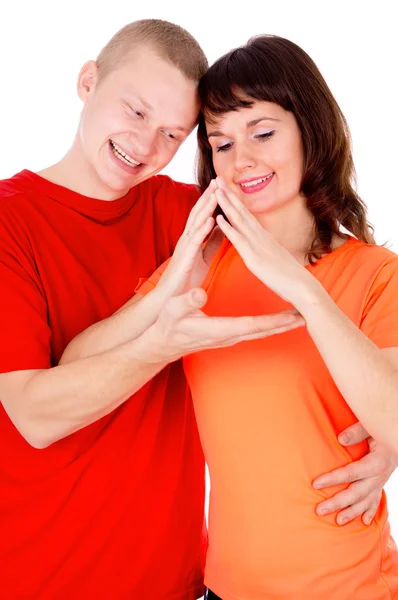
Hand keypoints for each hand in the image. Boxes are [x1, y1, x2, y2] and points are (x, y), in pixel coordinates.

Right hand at [145, 287, 304, 362]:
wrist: (161, 343)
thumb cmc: (167, 325)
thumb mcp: (173, 309)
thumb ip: (187, 301)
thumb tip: (200, 293)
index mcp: (219, 328)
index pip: (253, 325)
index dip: (275, 321)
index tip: (294, 317)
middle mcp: (228, 335)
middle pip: (263, 331)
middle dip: (286, 324)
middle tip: (308, 317)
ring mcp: (228, 337)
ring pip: (260, 332)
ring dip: (280, 325)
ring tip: (298, 317)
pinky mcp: (227, 334)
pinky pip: (253, 330)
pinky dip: (268, 325)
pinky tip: (275, 320)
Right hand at [157, 180, 222, 297]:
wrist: (171, 298)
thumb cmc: (186, 278)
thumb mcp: (204, 257)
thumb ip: (212, 242)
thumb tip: (222, 228)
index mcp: (192, 239)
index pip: (201, 215)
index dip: (210, 200)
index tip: (220, 186)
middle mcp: (186, 239)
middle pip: (197, 214)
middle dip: (207, 197)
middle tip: (217, 180)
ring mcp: (184, 248)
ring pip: (196, 224)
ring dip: (206, 208)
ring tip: (215, 194)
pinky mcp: (185, 259)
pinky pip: (195, 243)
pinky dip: (203, 230)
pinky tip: (211, 221)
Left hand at [214, 179, 320, 310]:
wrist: (302, 286)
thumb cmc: (288, 276)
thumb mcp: (274, 256)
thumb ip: (265, 247)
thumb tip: (260, 244)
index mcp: (263, 236)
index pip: (247, 214)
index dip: (235, 200)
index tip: (226, 187)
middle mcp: (260, 236)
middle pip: (241, 211)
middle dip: (228, 194)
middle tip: (217, 177)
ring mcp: (257, 245)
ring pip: (238, 220)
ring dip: (226, 204)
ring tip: (215, 190)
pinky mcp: (254, 257)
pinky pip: (238, 240)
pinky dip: (227, 228)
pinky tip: (217, 218)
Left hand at [313, 422, 397, 524]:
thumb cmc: (382, 431)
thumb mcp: (371, 428)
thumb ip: (357, 432)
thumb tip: (340, 439)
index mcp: (376, 463)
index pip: (351, 473)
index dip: (333, 479)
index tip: (315, 484)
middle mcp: (379, 476)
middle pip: (356, 493)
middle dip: (337, 503)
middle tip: (319, 510)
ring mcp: (380, 483)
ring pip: (365, 501)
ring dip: (352, 512)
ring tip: (338, 521)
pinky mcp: (381, 484)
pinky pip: (376, 501)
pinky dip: (371, 512)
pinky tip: (365, 522)